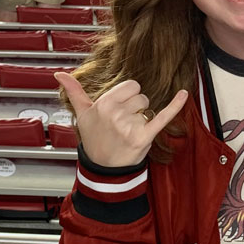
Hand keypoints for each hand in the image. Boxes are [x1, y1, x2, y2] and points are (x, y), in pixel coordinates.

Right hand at [56, 72, 188, 167]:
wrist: (104, 168)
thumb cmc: (95, 139)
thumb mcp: (82, 115)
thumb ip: (74, 92)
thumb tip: (59, 75)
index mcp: (103, 104)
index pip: (131, 85)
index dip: (128, 96)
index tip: (120, 108)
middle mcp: (116, 114)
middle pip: (141, 95)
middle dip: (135, 106)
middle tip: (123, 122)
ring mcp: (130, 126)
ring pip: (149, 108)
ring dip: (143, 117)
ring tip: (129, 130)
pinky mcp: (144, 137)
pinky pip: (163, 116)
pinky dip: (176, 105)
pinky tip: (184, 94)